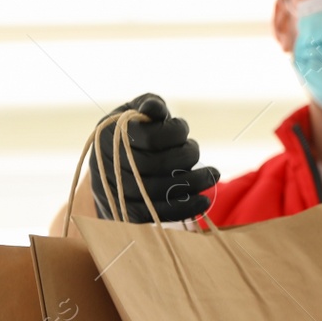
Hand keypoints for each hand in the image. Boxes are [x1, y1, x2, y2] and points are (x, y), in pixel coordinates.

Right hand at [89, 94, 217, 222]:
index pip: (150, 137)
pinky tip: (203, 201)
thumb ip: (149, 105)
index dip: (175, 132)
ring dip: (193, 183)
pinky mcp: (129, 215)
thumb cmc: (132, 134)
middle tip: (195, 151)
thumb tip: (153, 108)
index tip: (182, 129)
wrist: (110, 171)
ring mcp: (117, 193)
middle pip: (156, 164)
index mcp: (109, 136)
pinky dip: (185, 209)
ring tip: (212, 175)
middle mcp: (110, 166)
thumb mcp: (136, 113)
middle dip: (186, 156)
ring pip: (160, 191)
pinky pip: (158, 214)